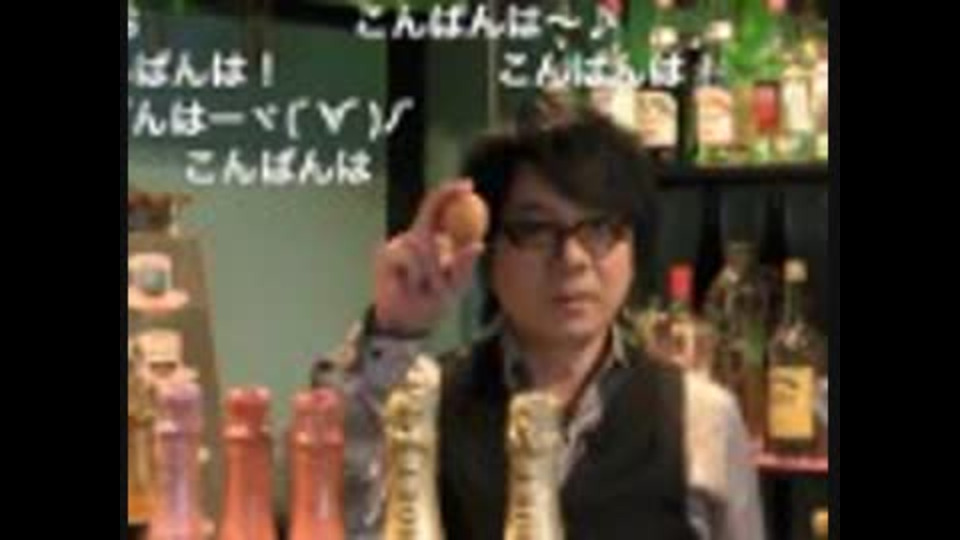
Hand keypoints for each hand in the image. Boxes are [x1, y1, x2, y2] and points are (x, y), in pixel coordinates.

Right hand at [373, 179, 484, 335]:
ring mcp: (400, 243)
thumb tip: (479, 244)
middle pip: (428, 211)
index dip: (452, 191)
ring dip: (431, 267)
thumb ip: (464, 265)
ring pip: (421, 240)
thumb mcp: (455, 285)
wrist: (405, 320)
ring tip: (427, 286)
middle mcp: (416, 235)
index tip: (468, 184)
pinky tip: (411, 285)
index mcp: (435, 238)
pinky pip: (406, 256)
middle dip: (444, 208)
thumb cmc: (432, 301)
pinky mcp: (385, 253)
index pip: (441, 207)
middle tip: (458, 226)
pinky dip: (415, 273)